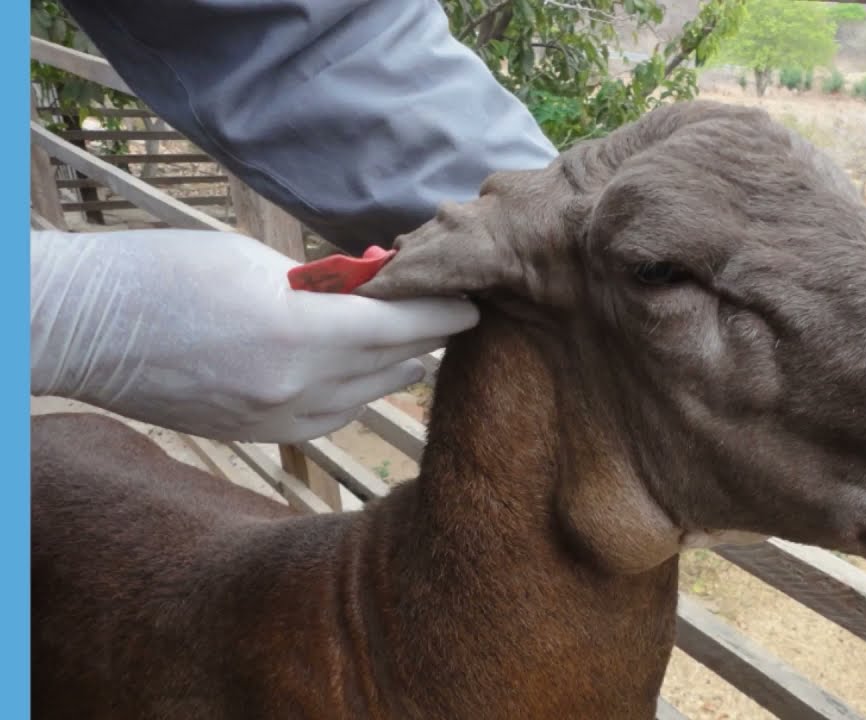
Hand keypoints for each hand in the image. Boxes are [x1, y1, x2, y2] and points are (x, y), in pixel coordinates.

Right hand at [31, 229, 476, 442]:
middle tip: (454, 310)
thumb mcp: (255, 260)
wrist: (85, 331)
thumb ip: (326, 284)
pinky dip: (355, 390)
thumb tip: (376, 291)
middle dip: (429, 337)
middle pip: (396, 365)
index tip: (477, 300)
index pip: (405, 328)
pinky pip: (332, 417)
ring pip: (368, 396)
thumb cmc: (162, 273)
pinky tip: (361, 368)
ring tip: (414, 337)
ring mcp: (276, 421)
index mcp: (300, 336)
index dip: (447, 313)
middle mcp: (297, 390)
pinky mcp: (259, 435)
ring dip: (395, 366)